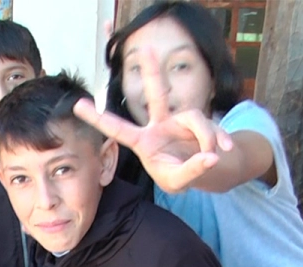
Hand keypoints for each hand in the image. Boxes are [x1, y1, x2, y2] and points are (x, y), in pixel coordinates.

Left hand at [73, 49, 232, 193]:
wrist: (198, 172)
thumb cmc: (176, 176)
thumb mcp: (178, 181)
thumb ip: (192, 170)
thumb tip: (211, 156)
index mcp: (143, 142)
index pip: (118, 129)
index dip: (98, 118)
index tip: (77, 105)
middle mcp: (160, 125)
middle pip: (156, 94)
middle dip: (152, 72)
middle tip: (146, 48)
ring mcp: (180, 121)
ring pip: (195, 118)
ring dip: (206, 137)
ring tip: (212, 156)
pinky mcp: (200, 122)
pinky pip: (213, 127)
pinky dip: (220, 140)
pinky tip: (225, 150)